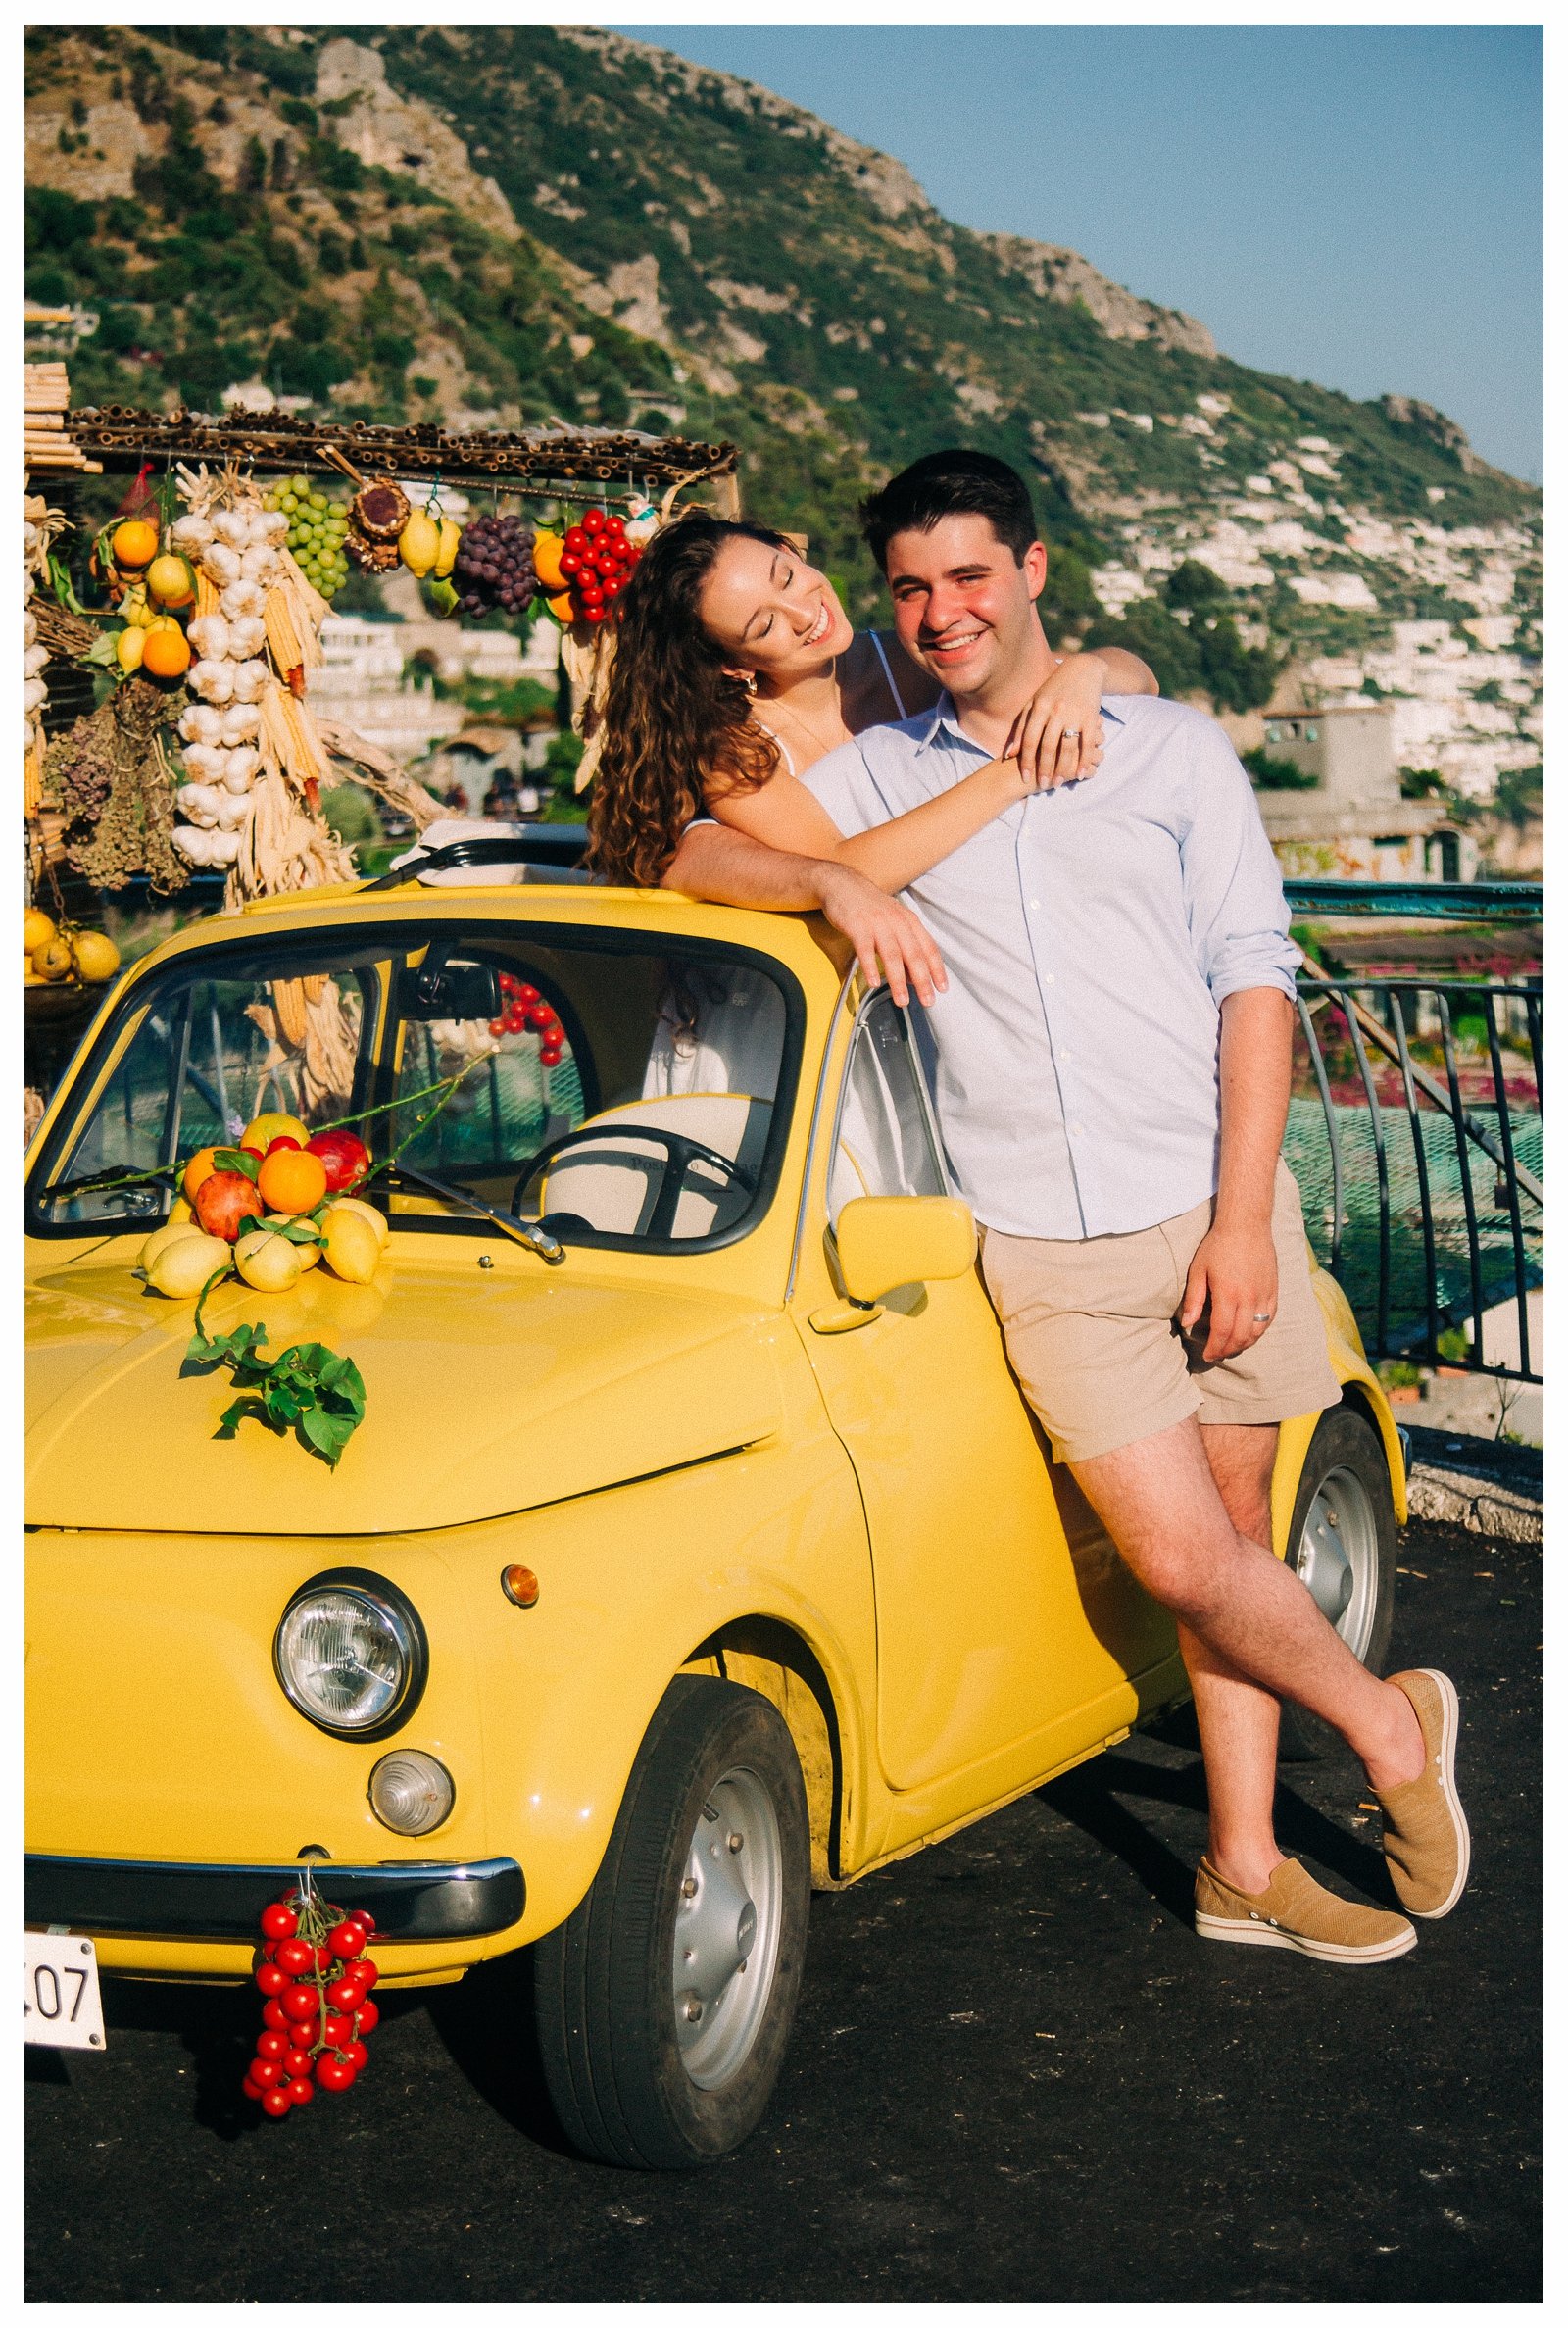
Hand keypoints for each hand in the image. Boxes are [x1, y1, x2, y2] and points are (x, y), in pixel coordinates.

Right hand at [813, 863, 947, 1009]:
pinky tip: (874, 982)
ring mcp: (877, 923)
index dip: (937, 969)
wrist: (842, 884)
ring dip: (898, 980)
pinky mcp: (857, 926)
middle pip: (914, 954)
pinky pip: (865, 949)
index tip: (942, 988)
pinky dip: (870, 966)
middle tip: (927, 1000)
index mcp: (909, 921)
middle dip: (922, 980)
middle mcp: (897, 922)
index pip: (928, 948)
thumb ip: (904, 949)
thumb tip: (914, 978)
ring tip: (902, 1000)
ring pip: (892, 955)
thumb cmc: (869, 907)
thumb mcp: (893, 923)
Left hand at [1004, 654, 1108, 790]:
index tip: (1025, 778)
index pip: (1030, 739)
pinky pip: (1087, 742)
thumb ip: (1021, 727)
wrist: (1083, 670)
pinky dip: (1084, 760)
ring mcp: (1074, 714)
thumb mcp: (1034, 703)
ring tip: (1058, 783)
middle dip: (1044, 768)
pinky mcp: (1091, 717)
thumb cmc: (1053, 689)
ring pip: (1067, 747)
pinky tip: (1080, 774)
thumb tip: (1009, 754)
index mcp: (1040, 707)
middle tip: (1041, 785)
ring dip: (1062, 768)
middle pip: (1047, 746)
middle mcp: (1056, 711)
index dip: (1027, 760)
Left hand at [1179, 1221, 1278, 1362]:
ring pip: (1258, 1331)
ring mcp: (1264, 1295)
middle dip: (1228, 1350)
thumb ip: (1194, 1299)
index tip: (1207, 1355)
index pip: (1222, 1332)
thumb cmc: (1218, 1246)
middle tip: (1217, 1354)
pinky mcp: (1274, 1290)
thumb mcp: (1198, 1270)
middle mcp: (1249, 1298)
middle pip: (1241, 1336)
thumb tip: (1187, 1323)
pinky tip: (1250, 1333)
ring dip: (1244, 1344)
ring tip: (1231, 1347)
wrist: (1247, 1225)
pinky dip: (1259, 1331)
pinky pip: (1269, 1319)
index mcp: (1228, 1294)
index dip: (1215, 1348)